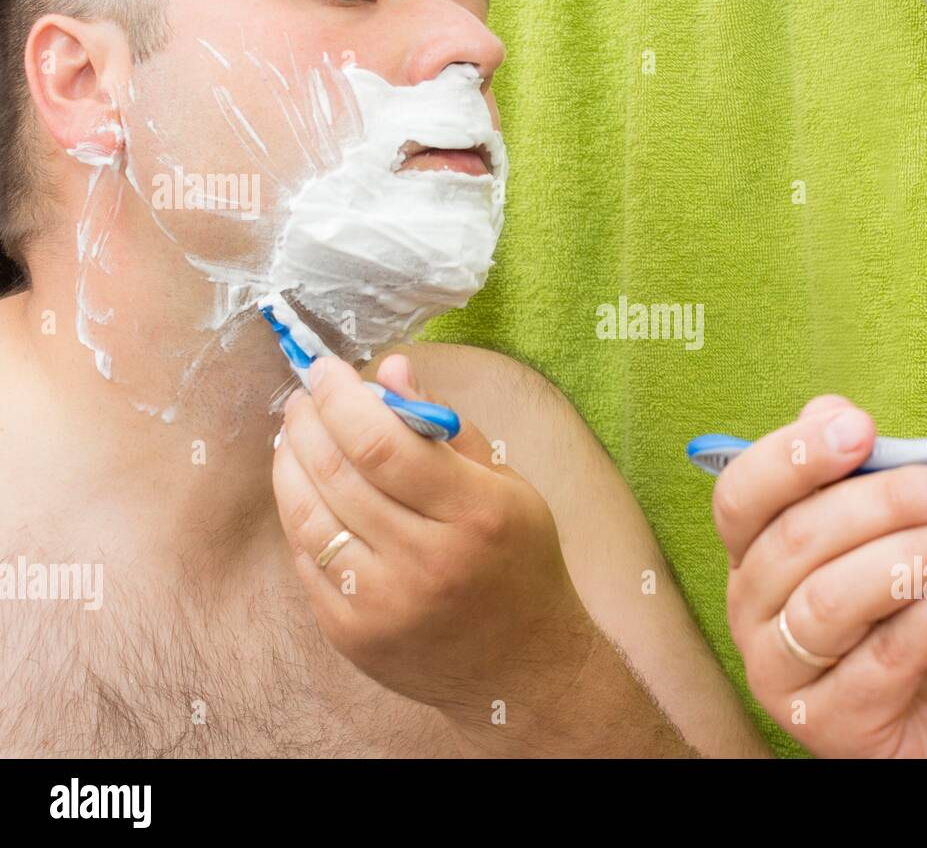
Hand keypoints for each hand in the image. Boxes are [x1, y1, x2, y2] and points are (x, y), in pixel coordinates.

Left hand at [271, 354, 589, 724]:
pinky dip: (297, 514)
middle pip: (338, 474)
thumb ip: (446, 428)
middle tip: (303, 397)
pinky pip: (306, 561)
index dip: (342, 398)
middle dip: (308, 422)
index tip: (326, 370)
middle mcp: (427, 561)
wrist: (525, 669)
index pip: (382, 442)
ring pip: (309, 516)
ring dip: (289, 464)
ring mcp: (384, 604)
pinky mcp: (353, 635)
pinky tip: (302, 488)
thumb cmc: (520, 565)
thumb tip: (390, 370)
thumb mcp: (507, 487)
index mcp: (476, 514)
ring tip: (293, 435)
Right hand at [711, 395, 926, 757]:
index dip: (792, 456)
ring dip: (921, 553)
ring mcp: (782, 672)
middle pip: (797, 540)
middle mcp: (754, 612)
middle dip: (888, 500)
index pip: (742, 496)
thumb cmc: (926, 626)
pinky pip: (885, 656)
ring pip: (834, 598)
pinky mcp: (829, 724)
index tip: (859, 427)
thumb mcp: (901, 534)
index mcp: (757, 556)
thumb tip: (830, 410)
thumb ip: (866, 474)